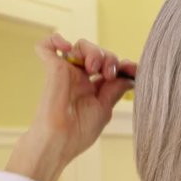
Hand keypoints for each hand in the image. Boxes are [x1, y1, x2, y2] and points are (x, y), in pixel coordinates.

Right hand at [6, 33, 135, 180]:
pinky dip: (55, 40)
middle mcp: (80, 78)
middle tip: (108, 73)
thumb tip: (129, 77)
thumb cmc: (79, 132)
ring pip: (81, 46)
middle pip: (99, 53)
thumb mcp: (104, 108)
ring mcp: (66, 72)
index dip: (123, 65)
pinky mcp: (52, 69)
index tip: (134, 69)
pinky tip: (66, 47)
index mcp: (93, 88)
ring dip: (93, 50)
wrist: (59, 141)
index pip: (110, 67)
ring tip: (93, 66)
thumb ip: (114, 90)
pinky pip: (47, 46)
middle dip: (109, 58)